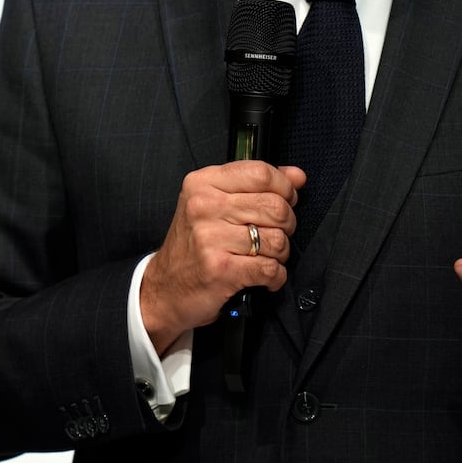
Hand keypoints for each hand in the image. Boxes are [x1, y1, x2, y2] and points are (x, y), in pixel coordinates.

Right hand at [140, 161, 303, 353]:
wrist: (164, 289)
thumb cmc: (193, 246)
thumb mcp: (214, 204)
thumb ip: (255, 185)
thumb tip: (297, 175)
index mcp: (202, 183)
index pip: (260, 172)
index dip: (284, 188)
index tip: (285, 200)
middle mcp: (204, 206)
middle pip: (275, 206)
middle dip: (286, 224)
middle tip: (274, 234)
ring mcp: (210, 238)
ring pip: (277, 239)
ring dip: (280, 253)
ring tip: (265, 257)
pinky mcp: (221, 269)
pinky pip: (270, 268)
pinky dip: (275, 276)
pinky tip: (265, 277)